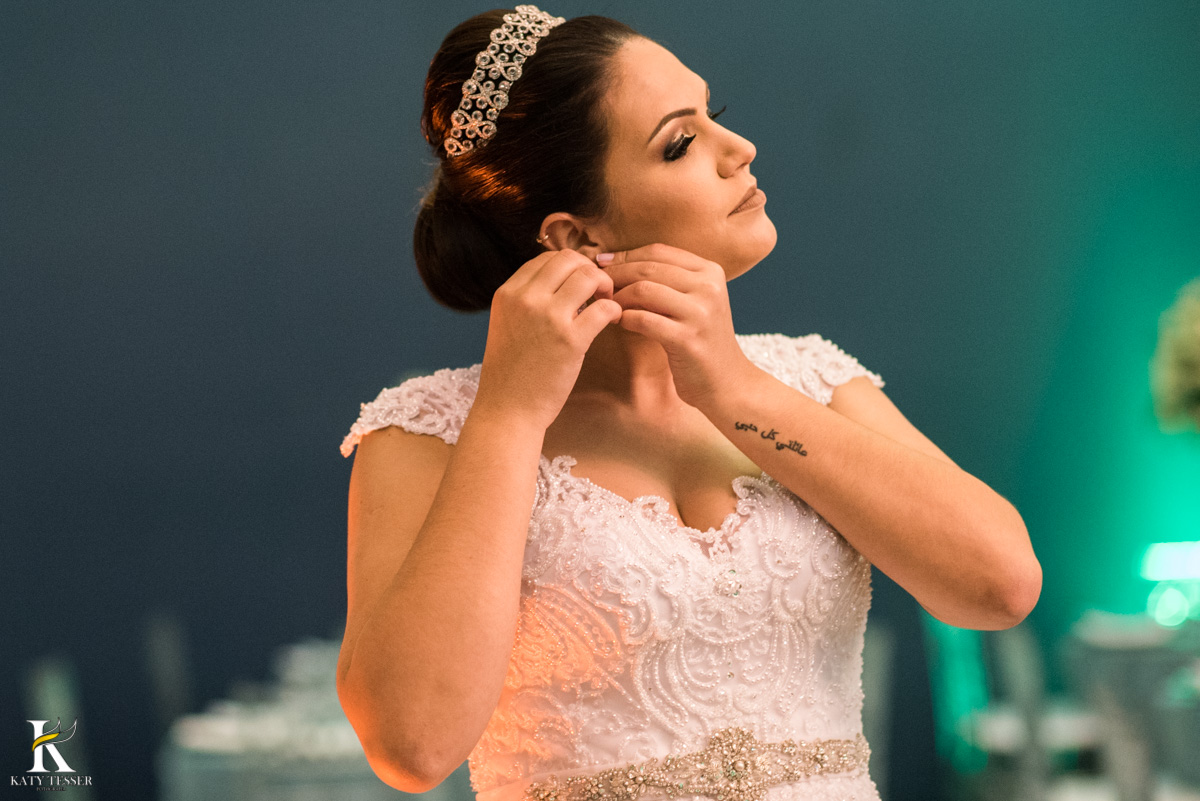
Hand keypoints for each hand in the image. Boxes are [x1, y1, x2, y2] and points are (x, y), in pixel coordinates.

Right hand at [473, 248, 622, 431]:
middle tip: (597, 290)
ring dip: (604, 286)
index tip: (578, 283)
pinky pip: (604, 308)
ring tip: (606, 303)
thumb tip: (559, 282)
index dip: (569, 266)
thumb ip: (526, 301)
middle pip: (569, 259)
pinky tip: (612, 321)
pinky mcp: (570, 340)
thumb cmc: (510, 373)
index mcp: (507, 293)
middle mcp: (525, 299)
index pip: (545, 258)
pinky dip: (614, 310)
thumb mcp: (506, 324)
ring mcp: (548, 317)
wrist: (507, 410)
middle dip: (588, 270)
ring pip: (588, 276)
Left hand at [599, 243, 758, 408]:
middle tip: (597, 286)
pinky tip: (618, 322)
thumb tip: (617, 260)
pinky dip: (625, 318)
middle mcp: (709, 287)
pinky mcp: (688, 339)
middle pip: (648, 268)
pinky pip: (644, 319)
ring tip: (606, 305)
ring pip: (644, 290)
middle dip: (616, 275)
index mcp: (711, 271)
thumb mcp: (694, 301)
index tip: (602, 263)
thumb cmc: (701, 339)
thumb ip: (669, 280)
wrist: (726, 381)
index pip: (658, 251)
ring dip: (618, 297)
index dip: (625, 255)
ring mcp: (700, 313)